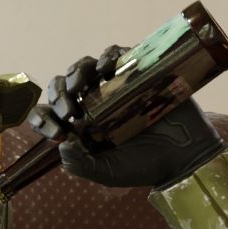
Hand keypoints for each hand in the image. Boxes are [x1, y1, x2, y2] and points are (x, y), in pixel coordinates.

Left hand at [28, 45, 223, 187]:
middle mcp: (91, 105)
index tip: (56, 133)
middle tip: (69, 112)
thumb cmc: (143, 166)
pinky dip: (107, 56)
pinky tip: (106, 69)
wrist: (183, 155)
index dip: (43, 119)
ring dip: (76, 73)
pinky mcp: (133, 73)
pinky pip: (114, 55)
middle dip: (58, 95)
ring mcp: (112, 87)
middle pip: (62, 87)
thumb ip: (80, 165)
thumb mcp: (106, 173)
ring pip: (83, 68)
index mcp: (79, 128)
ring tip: (80, 87)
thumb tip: (61, 146)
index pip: (50, 115)